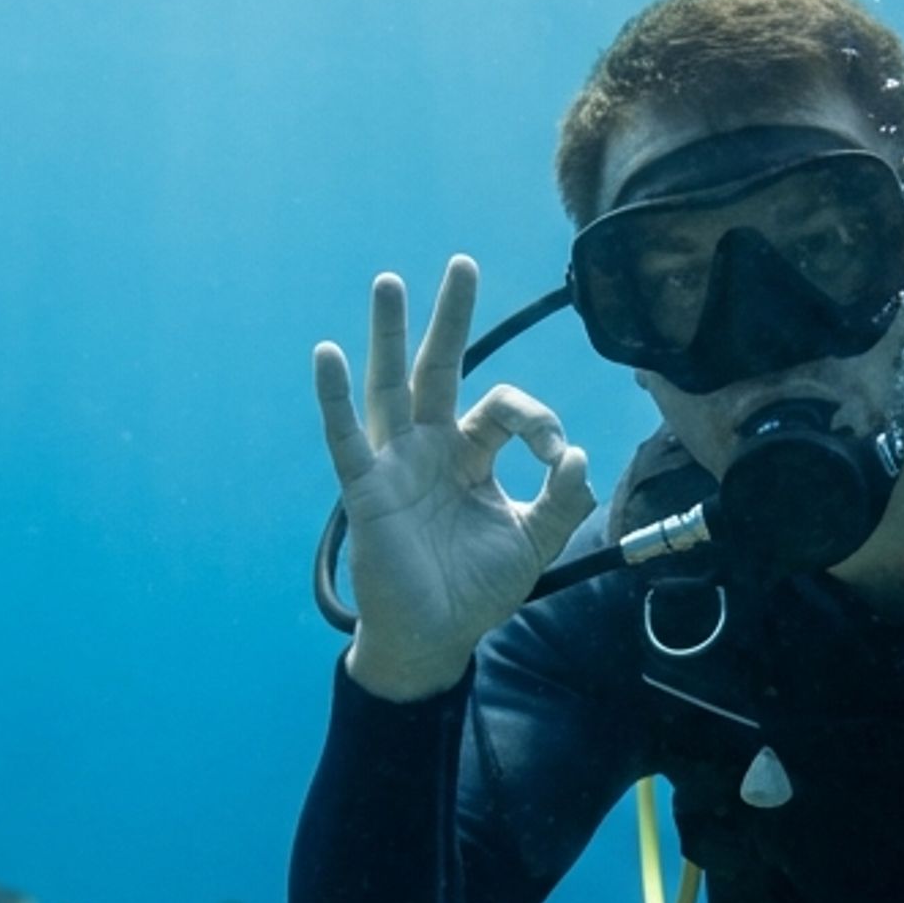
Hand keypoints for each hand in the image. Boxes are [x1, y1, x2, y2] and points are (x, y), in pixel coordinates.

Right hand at [314, 257, 595, 700]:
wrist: (435, 638)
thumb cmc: (476, 588)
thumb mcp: (534, 542)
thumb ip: (562, 500)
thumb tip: (576, 455)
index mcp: (471, 454)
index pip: (505, 409)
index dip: (537, 420)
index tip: (557, 456)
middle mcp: (431, 448)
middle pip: (441, 369)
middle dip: (452, 318)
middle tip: (463, 264)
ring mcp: (396, 464)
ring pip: (391, 387)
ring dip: (391, 335)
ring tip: (389, 283)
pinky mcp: (367, 490)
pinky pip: (347, 438)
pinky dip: (334, 398)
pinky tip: (327, 356)